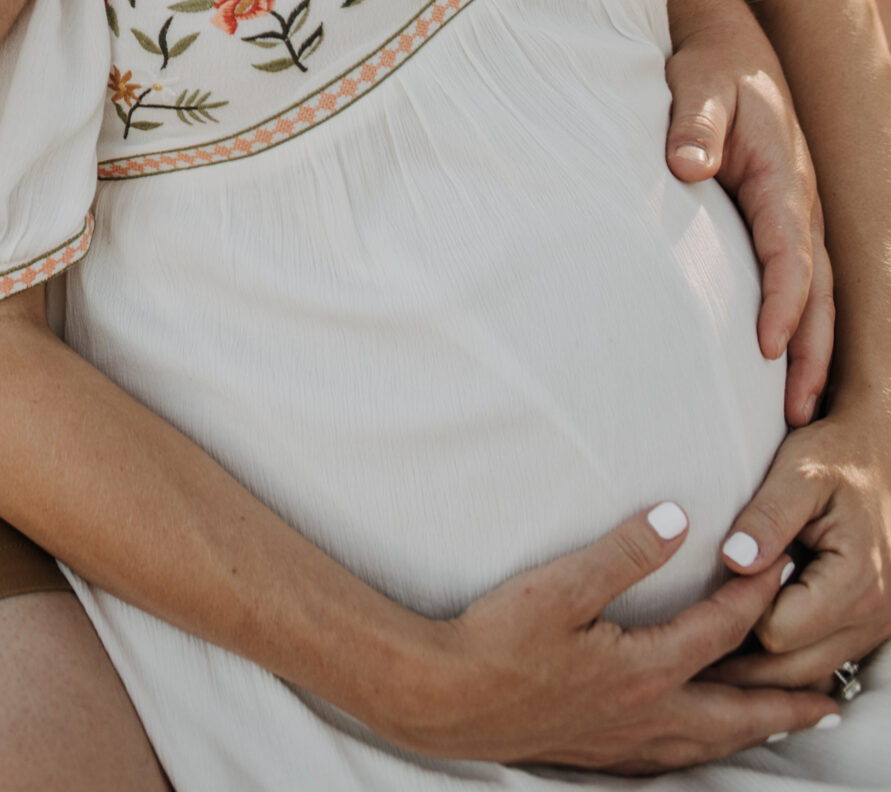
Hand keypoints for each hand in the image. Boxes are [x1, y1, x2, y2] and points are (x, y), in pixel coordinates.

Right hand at [386, 501, 836, 773]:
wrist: (446, 699)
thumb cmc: (498, 639)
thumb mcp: (561, 584)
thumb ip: (625, 551)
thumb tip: (678, 518)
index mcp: (645, 669)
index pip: (718, 629)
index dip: (754, 596)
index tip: (782, 568)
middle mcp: (647, 713)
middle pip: (736, 711)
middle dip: (786, 703)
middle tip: (830, 701)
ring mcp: (625, 740)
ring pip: (710, 742)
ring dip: (754, 731)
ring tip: (781, 725)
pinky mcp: (601, 753)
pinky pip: (676, 757)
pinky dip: (707, 749)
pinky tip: (700, 743)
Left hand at [663, 0, 832, 422]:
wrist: (730, 48)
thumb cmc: (711, 70)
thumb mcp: (699, 85)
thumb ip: (693, 123)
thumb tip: (688, 167)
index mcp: (783, 178)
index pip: (791, 253)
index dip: (783, 304)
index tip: (768, 349)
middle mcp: (799, 204)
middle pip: (816, 290)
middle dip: (811, 352)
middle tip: (798, 415)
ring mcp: (795, 216)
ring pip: (815, 294)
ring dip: (810, 349)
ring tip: (796, 412)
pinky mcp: (780, 222)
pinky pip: (798, 281)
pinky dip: (799, 325)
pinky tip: (782, 365)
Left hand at [697, 400, 890, 685]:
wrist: (879, 454)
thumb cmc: (836, 456)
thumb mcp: (800, 471)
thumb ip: (768, 516)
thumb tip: (734, 559)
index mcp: (857, 579)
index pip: (779, 631)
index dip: (739, 611)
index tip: (711, 587)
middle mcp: (876, 615)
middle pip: (791, 668)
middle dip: (741, 654)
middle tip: (684, 638)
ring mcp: (877, 626)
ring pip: (806, 674)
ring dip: (762, 665)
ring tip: (707, 643)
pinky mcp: (870, 627)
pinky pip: (822, 663)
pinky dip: (788, 658)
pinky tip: (749, 637)